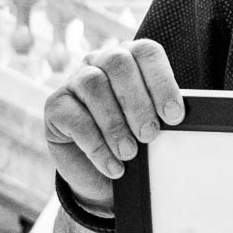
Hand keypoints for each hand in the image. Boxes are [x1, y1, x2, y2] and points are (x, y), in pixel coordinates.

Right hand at [44, 39, 183, 213]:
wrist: (102, 179)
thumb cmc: (134, 146)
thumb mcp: (153, 128)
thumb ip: (162, 115)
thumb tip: (177, 118)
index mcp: (131, 60)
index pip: (146, 53)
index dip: (161, 81)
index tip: (174, 115)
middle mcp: (101, 63)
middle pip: (119, 64)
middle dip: (138, 102)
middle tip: (150, 135)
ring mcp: (74, 81)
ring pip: (93, 84)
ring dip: (115, 123)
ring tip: (130, 153)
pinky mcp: (55, 106)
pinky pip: (74, 117)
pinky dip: (96, 144)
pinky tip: (113, 166)